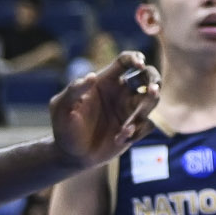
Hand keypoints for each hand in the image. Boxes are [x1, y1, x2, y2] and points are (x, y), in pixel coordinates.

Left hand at [50, 52, 160, 167]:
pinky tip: (120, 137)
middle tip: (152, 89)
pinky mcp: (135, 128)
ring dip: (147, 107)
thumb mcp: (61, 107)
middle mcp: (122, 93)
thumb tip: (92, 76)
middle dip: (154, 79)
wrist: (70, 156)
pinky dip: (138, 130)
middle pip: (148, 75)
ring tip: (129, 125)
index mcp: (106, 81)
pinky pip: (148, 124)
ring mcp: (130, 110)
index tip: (139, 65)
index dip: (135, 58)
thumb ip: (73, 90)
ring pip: (152, 99)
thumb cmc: (64, 127)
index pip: (125, 61)